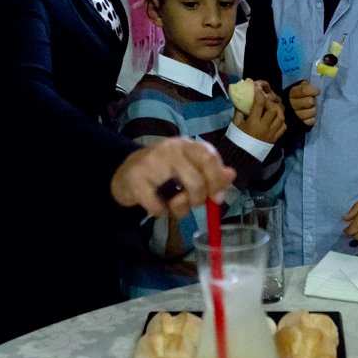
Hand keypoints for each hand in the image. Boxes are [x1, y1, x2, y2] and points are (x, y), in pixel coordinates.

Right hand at [110, 137, 235, 218]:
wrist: (127, 171)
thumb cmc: (165, 171)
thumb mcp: (190, 166)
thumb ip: (211, 171)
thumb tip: (231, 175)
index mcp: (187, 145)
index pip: (209, 157)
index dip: (217, 180)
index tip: (217, 197)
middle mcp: (170, 149)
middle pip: (196, 181)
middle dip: (198, 199)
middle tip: (193, 203)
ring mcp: (151, 163)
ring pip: (178, 196)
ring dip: (180, 209)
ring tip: (174, 205)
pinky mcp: (136, 180)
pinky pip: (158, 207)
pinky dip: (160, 212)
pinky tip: (157, 206)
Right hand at [233, 80, 286, 143]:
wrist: (242, 155)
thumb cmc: (237, 138)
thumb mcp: (236, 124)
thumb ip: (239, 111)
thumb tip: (243, 99)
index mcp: (253, 123)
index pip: (259, 104)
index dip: (259, 94)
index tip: (257, 88)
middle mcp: (264, 127)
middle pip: (273, 109)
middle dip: (270, 101)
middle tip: (265, 99)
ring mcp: (271, 133)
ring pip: (281, 117)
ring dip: (278, 109)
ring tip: (272, 107)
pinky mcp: (275, 138)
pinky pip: (283, 126)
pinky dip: (281, 120)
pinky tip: (276, 117)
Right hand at [287, 81, 319, 126]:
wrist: (287, 113)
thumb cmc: (295, 99)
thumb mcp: (296, 89)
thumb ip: (302, 86)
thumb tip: (307, 83)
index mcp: (291, 94)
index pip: (303, 90)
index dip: (313, 90)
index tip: (317, 91)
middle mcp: (292, 105)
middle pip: (310, 101)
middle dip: (313, 100)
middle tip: (312, 100)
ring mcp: (296, 116)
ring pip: (312, 111)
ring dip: (314, 109)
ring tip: (311, 108)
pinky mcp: (300, 124)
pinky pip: (312, 120)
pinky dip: (312, 117)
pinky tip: (309, 115)